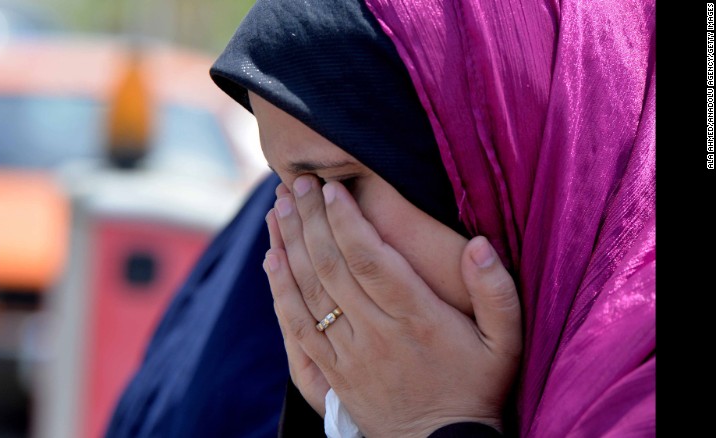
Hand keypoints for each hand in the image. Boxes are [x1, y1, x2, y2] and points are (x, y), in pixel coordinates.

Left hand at [263, 175, 521, 436]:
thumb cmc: (476, 386)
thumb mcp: (506, 342)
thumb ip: (497, 292)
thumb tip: (481, 244)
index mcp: (417, 319)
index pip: (371, 260)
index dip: (346, 221)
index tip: (330, 188)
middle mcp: (376, 334)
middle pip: (332, 268)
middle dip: (310, 220)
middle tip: (296, 184)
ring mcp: (348, 355)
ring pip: (308, 293)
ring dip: (289, 246)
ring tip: (277, 209)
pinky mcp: (331, 372)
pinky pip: (297, 327)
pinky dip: (280, 291)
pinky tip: (271, 259)